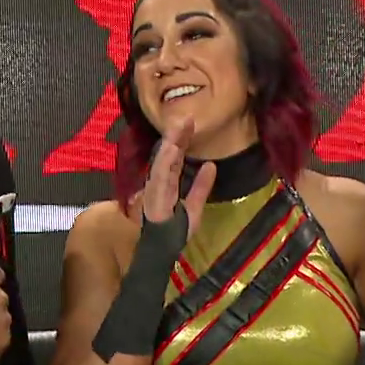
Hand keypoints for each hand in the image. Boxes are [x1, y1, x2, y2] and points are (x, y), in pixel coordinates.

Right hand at [141, 117, 217, 234]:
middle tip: (187, 117)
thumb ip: (201, 186)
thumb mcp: (195, 205)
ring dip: (172, 142)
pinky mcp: (153, 192)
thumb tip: (210, 166)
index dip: (182, 140)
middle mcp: (160, 180)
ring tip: (180, 125)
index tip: (190, 123)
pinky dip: (166, 159)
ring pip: (164, 159)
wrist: (164, 247)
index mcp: (169, 181)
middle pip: (169, 154)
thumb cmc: (176, 229)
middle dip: (177, 135)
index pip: (176, 157)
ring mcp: (155, 185)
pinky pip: (160, 173)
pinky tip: (172, 147)